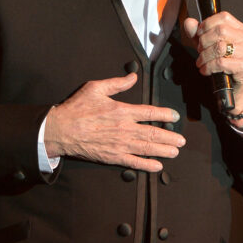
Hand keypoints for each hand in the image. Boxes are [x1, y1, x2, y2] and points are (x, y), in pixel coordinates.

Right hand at [43, 73, 184, 171]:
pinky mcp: (113, 156)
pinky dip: (147, 165)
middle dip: (169, 137)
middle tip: (181, 140)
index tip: (174, 116)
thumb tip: (133, 77)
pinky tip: (158, 166)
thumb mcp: (96, 88)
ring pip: (147, 148)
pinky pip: (134, 162)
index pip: (150, 113)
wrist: (61, 130)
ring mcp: (120, 144)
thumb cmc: (77, 108)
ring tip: (175, 151)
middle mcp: (124, 129)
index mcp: (122, 111)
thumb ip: (117, 83)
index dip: (165, 115)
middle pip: (153, 133)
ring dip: (163, 150)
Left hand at [183, 12, 242, 119]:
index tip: (199, 34)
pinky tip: (205, 70)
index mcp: (239, 29)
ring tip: (201, 62)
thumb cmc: (221, 62)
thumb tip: (189, 22)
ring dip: (205, 56)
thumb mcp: (206, 45)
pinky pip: (221, 63)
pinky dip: (209, 67)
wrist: (232, 86)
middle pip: (220, 31)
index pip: (224, 17)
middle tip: (200, 51)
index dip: (207, 24)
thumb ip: (197, 33)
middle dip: (204, 41)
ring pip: (220, 47)